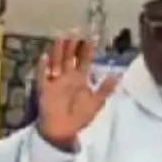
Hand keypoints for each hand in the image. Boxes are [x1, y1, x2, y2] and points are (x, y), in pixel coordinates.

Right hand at [37, 34, 118, 150]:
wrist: (63, 131)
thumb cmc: (79, 117)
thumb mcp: (96, 103)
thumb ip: (105, 88)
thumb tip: (119, 74)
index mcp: (80, 79)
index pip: (84, 60)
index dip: (87, 49)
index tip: (91, 36)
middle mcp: (67, 77)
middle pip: (69, 58)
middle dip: (71, 45)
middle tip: (74, 30)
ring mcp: (55, 82)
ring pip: (56, 62)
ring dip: (58, 51)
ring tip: (60, 38)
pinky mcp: (44, 89)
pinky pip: (42, 76)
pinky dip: (43, 67)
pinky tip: (45, 57)